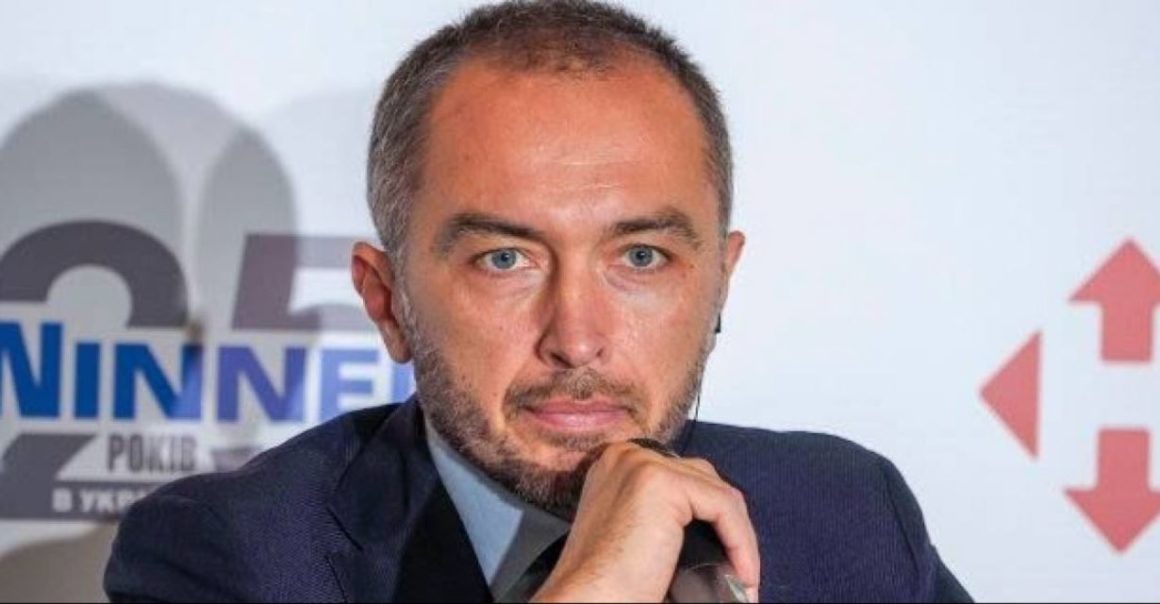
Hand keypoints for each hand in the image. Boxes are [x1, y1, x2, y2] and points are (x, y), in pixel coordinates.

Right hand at [531, 441, 759, 602]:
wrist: (589, 602)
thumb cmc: (609, 583)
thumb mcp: (638, 534)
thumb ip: (665, 517)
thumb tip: (718, 532)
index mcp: (617, 467)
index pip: (684, 480)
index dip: (711, 520)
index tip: (728, 560)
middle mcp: (626, 456)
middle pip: (703, 480)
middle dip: (727, 526)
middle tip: (737, 570)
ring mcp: (642, 464)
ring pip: (718, 493)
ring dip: (738, 538)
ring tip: (743, 579)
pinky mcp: (661, 481)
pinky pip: (723, 505)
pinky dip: (741, 543)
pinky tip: (743, 575)